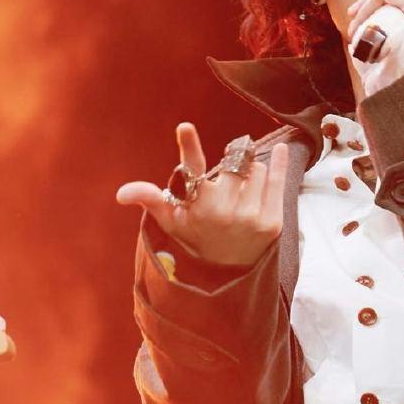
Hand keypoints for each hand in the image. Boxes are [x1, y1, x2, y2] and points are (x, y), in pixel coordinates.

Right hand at [117, 124, 288, 267]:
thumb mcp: (171, 223)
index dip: (189, 147)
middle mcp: (223, 213)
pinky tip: (283, 149)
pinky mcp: (271, 223)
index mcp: (197, 208)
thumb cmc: (196, 241)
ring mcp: (249, 218)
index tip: (186, 127)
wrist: (228, 276)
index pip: (191, 171)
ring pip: (256, 171)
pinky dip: (280, 163)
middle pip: (233, 164)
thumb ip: (151, 200)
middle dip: (232, 166)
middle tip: (228, 181)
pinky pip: (278, 181)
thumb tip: (121, 194)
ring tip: (243, 196)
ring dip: (251, 175)